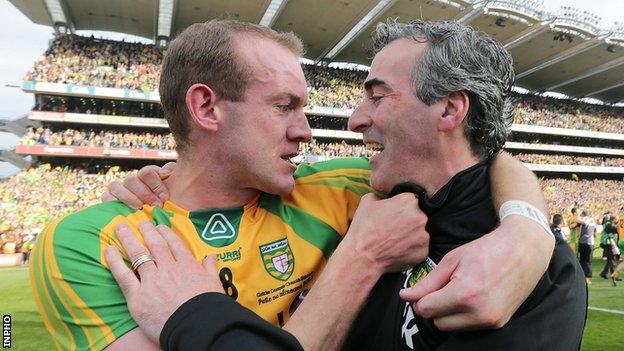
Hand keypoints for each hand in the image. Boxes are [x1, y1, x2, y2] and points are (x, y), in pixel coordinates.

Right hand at [102, 162, 175, 207]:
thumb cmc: (174, 207)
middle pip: (132, 179)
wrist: (167, 221)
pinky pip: (106, 198)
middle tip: (156, 206)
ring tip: (140, 208)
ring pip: (115, 186)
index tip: (165, 198)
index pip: (147, 172)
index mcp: (150, 176)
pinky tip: (126, 211)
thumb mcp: (178, 190)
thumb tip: (167, 170)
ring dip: (128, 197)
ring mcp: (121, 191)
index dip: (156, 184)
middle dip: (144, 193)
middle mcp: (134, 182)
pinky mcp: (112, 203)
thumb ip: (174, 176)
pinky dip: (112, 203)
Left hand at [105, 221, 223, 343]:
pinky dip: (115, 262)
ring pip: (138, 254)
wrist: (196, 326)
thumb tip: (211, 257)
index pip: (174, 244)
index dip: (165, 233)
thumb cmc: (208, 306)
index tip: (159, 226)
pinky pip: (123, 275)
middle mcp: (168, 269)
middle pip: (155, 245)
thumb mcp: (214, 284)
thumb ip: (210, 268)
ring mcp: (152, 281)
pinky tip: (109, 250)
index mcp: (187, 265)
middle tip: (140, 222)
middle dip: (146, 231)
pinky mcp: (138, 296)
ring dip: (128, 239)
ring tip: (121, 228)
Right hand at [344, 193, 428, 273]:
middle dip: (407, 221)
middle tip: (393, 228)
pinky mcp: (423, 252)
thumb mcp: (367, 201)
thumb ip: (382, 195)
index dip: (400, 207)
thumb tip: (386, 198)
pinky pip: (420, 247)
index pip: (410, 200)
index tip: (393, 214)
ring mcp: (424, 236)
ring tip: (394, 240)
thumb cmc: (364, 228)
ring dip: (410, 235)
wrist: (363, 257)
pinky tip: (398, 250)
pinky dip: (411, 249)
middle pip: (417, 216)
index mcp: (408, 201)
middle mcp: (420, 217)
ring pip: (419, 232)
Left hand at [400, 215, 553, 330]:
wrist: (523, 251)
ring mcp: (490, 320)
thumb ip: (427, 283)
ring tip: (460, 289)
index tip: (425, 288)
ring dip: (448, 313)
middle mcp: (478, 312)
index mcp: (464, 294)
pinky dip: (464, 315)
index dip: (420, 298)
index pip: (425, 309)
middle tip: (443, 287)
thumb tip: (405, 296)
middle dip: (434, 307)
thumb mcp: (452, 261)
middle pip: (436, 322)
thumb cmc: (486, 250)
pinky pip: (468, 327)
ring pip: (451, 327)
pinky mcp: (498, 323)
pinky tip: (472, 296)